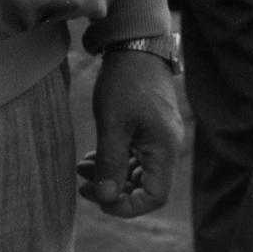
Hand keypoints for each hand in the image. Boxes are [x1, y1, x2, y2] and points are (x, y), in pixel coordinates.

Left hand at [78, 49, 183, 218]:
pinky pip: (138, 156)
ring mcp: (161, 137)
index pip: (154, 197)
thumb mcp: (112, 124)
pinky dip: (117, 160)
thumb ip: (110, 163)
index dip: (126, 207)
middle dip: (114, 191)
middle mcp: (168, 146)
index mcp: (165, 149)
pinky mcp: (152, 127)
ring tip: (84, 168)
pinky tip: (95, 156)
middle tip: (84, 184)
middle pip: (146, 187)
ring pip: (140, 172)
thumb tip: (105, 197)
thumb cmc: (125, 82)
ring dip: (112, 176)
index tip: (98, 198)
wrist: (135, 44)